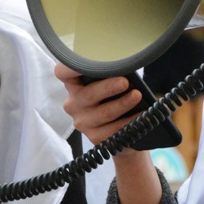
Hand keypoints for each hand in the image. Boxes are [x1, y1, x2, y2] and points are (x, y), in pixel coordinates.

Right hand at [56, 64, 163, 203]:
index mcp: (78, 85)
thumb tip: (129, 71)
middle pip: (82, 97)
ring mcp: (84, 125)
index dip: (68, 67)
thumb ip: (117, 76)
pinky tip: (139, 117)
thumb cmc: (128, 102)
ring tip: (139, 98)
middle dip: (105, 90)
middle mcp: (75, 106)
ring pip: (97, 117)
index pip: (64, 72)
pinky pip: (110, 133)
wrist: (133, 135)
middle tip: (126, 83)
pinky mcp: (98, 141)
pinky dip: (127, 125)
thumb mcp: (121, 85)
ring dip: (120, 108)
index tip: (80, 62)